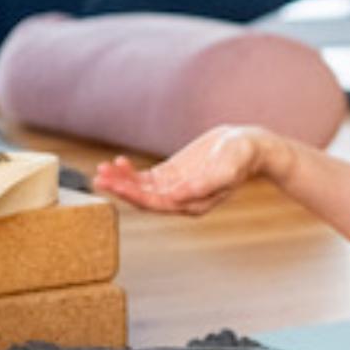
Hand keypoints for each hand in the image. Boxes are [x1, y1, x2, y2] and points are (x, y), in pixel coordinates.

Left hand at [91, 126, 269, 214]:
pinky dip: (131, 171)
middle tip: (99, 178)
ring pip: (141, 187)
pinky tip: (118, 162)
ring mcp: (175, 186)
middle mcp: (181, 199)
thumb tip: (177, 195)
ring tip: (102, 170)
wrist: (250, 145)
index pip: (156, 203)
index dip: (133, 195)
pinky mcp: (172, 173)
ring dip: (121, 180)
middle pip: (143, 197)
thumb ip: (204, 184)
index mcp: (192, 203)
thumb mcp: (227, 168)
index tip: (115, 185)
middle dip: (121, 188)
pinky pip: (146, 177)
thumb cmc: (241, 157)